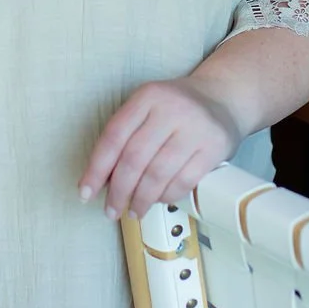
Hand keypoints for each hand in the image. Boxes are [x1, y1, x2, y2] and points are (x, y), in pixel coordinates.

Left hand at [79, 77, 242, 220]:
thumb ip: (126, 136)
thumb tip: (102, 180)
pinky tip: (159, 200)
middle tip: (110, 210)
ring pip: (158, 174)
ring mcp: (195, 128)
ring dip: (142, 199)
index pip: (114, 136)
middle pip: (134, 158)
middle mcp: (171, 109)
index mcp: (147, 96)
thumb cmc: (177, 108)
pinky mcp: (214, 148)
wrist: (223, 97)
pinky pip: (184, 181)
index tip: (85, 193)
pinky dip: (167, 196)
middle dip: (118, 190)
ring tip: (133, 211)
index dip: (96, 168)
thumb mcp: (149, 107)